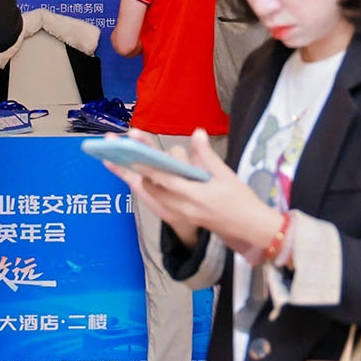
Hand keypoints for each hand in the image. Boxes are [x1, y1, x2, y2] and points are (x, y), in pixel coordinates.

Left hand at [101, 129, 283, 256]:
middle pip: (150, 184)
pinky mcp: (178, 218)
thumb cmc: (240, 200)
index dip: (146, 160)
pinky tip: (132, 176)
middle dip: (131, 165)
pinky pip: (154, 202)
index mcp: (194, 196)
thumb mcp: (226, 175)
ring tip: (112, 159)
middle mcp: (181, 207)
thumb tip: (197, 132)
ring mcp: (178, 214)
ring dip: (132, 176)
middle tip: (112, 146)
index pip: (164, 176)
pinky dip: (143, 188)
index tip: (132, 145)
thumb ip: (207, 156)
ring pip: (148, 193)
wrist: (248, 228)